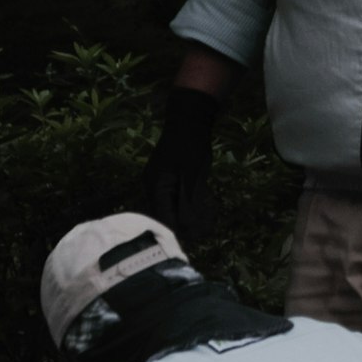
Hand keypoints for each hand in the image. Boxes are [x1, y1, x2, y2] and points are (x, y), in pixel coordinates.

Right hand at [141, 82, 221, 249]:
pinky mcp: (168, 180)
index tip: (195, 242)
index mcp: (156, 188)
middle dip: (185, 225)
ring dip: (189, 216)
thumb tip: (189, 233)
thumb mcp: (192, 179)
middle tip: (205, 232)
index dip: (179, 232)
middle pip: (166, 216)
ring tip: (207, 221)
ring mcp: (159, 183)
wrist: (189, 120)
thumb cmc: (191, 148)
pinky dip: (189, 205)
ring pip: (172, 209)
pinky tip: (203, 208)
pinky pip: (176, 199)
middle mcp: (153, 188)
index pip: (164, 220)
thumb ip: (189, 206)